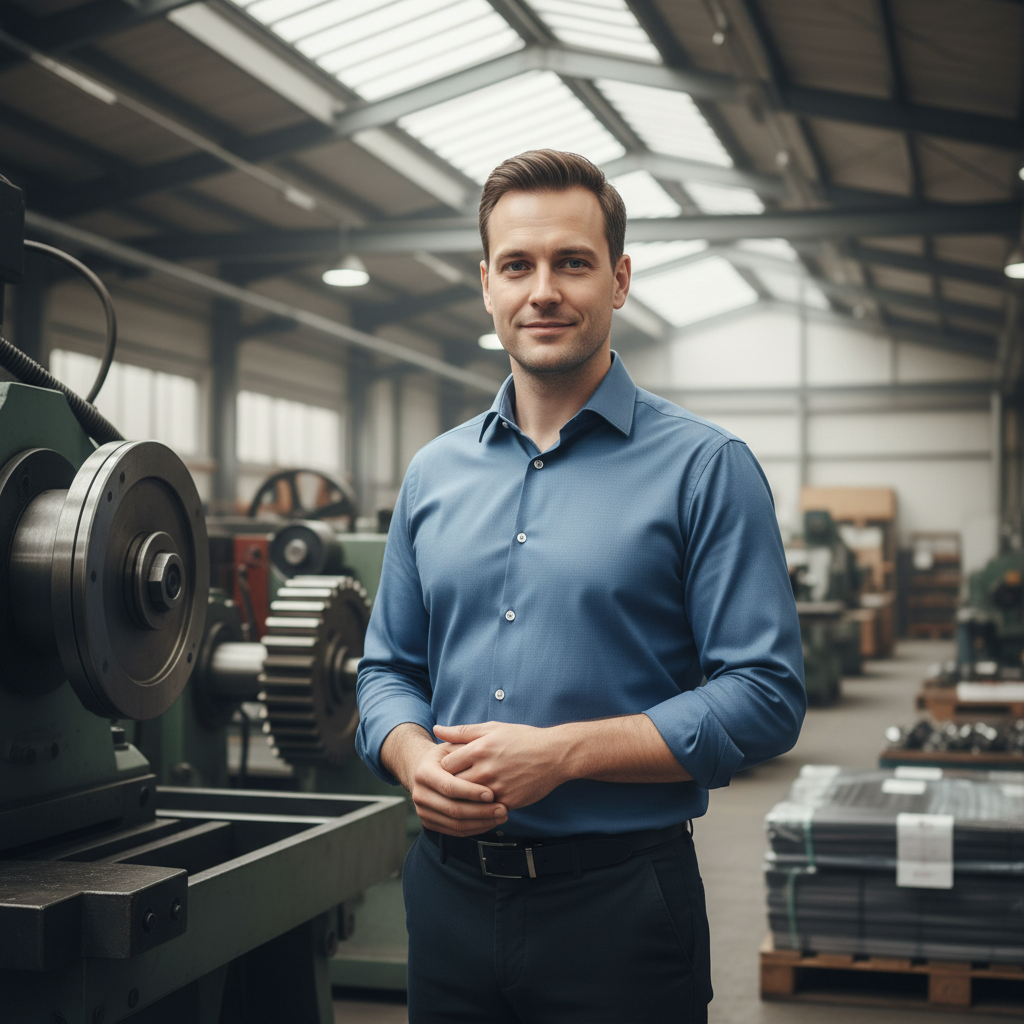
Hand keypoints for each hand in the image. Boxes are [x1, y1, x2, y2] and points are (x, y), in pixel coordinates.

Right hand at [382, 723, 507, 836]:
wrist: (425, 770)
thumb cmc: (446, 756)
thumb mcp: (452, 745)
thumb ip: (460, 741)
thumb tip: (456, 733)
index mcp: (424, 772)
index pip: (449, 787)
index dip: (471, 792)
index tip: (492, 794)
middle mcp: (419, 794)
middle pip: (453, 809)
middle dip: (480, 811)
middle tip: (503, 810)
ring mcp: (422, 810)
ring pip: (455, 824)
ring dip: (481, 823)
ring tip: (501, 816)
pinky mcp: (429, 822)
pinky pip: (454, 831)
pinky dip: (474, 829)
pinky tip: (490, 822)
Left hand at [434, 721, 567, 809]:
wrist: (554, 755)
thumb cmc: (522, 739)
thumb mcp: (492, 728)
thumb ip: (462, 731)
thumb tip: (437, 730)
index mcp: (479, 749)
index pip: (445, 765)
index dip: (444, 768)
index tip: (450, 768)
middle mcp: (485, 769)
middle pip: (453, 785)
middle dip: (450, 786)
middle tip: (451, 785)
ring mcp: (497, 788)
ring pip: (467, 801)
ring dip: (464, 799)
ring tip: (465, 795)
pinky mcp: (508, 802)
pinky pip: (486, 811)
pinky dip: (481, 808)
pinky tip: (482, 803)